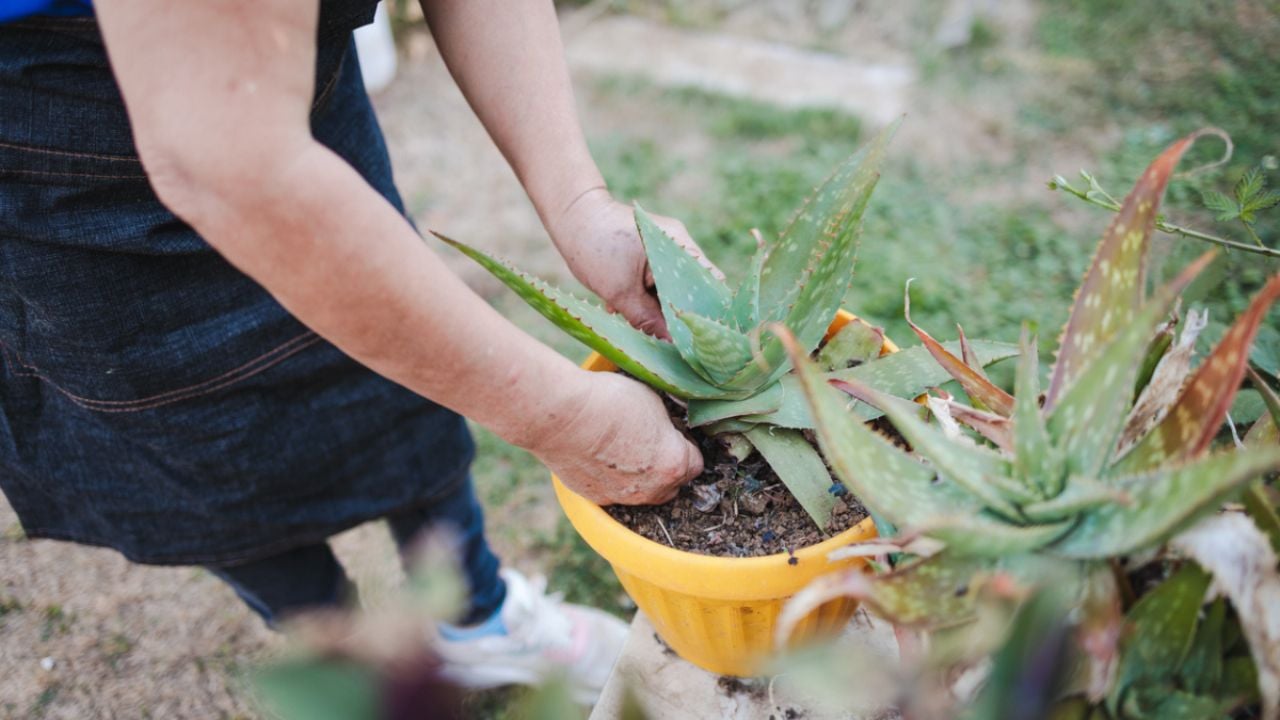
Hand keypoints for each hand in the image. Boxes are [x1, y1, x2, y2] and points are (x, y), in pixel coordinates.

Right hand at [527, 371, 702, 504]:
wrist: (561, 416)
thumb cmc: (610, 402)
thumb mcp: (654, 402)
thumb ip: (666, 425)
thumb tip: (664, 429)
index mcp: (673, 464)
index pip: (696, 463)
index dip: (685, 445)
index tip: (674, 432)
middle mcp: (651, 489)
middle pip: (672, 484)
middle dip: (667, 466)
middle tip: (651, 441)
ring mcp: (621, 498)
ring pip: (642, 492)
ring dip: (640, 476)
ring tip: (623, 448)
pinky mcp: (595, 498)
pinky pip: (612, 491)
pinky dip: (611, 478)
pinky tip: (599, 455)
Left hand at [548, 188, 718, 338]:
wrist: (573, 216)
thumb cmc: (594, 247)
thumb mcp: (620, 291)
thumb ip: (647, 320)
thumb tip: (669, 346)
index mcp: (678, 246)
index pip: (707, 286)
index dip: (702, 314)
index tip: (692, 338)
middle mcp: (679, 244)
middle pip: (690, 289)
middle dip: (676, 314)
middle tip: (663, 339)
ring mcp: (667, 246)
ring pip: (671, 288)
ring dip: (657, 308)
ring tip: (635, 322)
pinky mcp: (653, 251)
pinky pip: (658, 280)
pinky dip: (645, 296)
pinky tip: (623, 308)